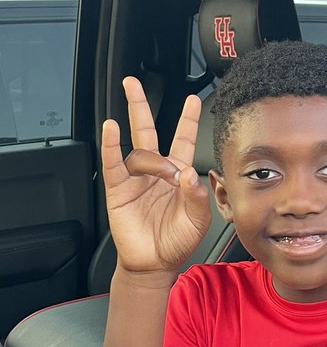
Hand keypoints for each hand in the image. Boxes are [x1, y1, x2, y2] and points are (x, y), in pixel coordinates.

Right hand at [100, 77, 211, 273]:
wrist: (154, 263)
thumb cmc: (177, 241)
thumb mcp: (197, 220)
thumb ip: (196, 196)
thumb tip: (189, 174)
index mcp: (178, 175)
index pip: (183, 140)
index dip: (187, 121)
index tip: (193, 100)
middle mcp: (156, 171)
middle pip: (148, 130)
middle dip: (141, 105)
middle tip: (134, 83)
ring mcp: (136, 178)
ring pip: (133, 144)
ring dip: (137, 127)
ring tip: (138, 112)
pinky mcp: (118, 189)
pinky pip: (113, 163)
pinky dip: (111, 145)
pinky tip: (110, 128)